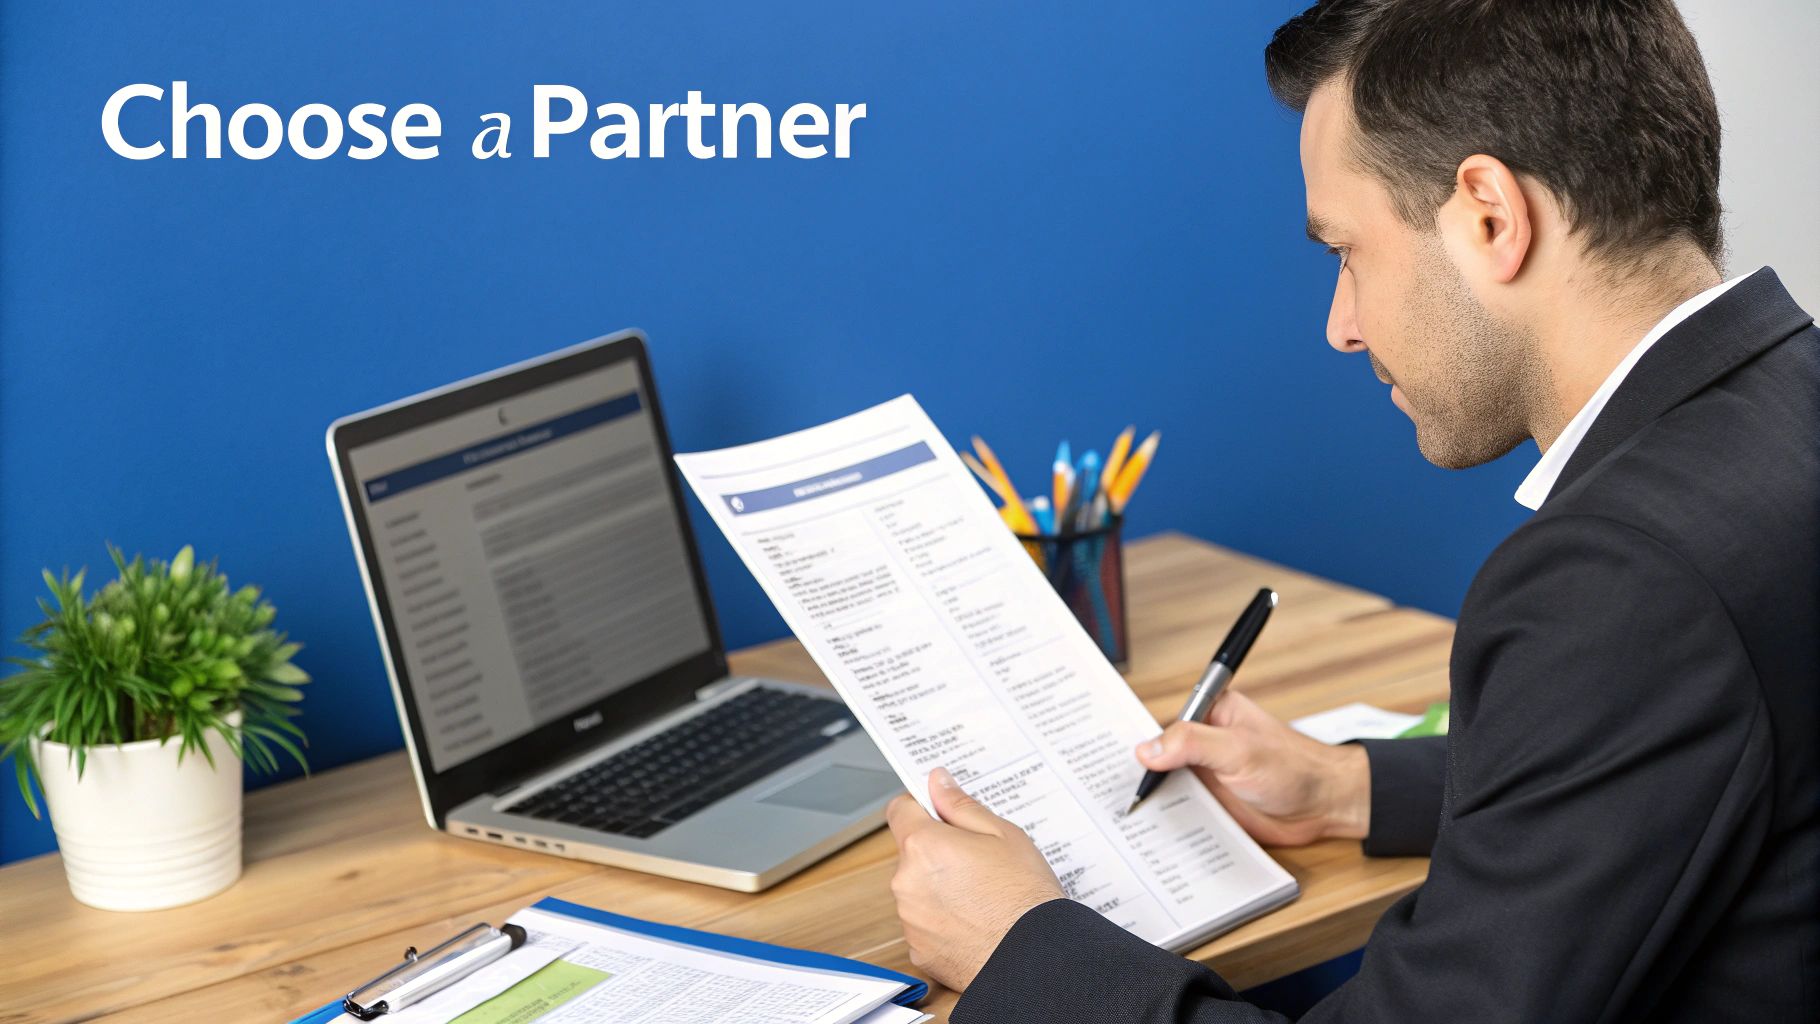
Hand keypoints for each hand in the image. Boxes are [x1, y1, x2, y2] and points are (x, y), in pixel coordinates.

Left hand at [885, 768, 1064, 991]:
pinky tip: (974, 923)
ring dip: (938, 888)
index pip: (900, 810)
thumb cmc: (1025, 896)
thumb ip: (961, 805)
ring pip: (917, 890)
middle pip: (910, 853)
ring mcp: (910, 920)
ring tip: (981, 897)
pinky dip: (942, 922)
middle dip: (936, 852)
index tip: (939, 814)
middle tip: (978, 862)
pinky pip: (924, 925)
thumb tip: (938, 782)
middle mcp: (907, 882)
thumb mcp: (1003, 835)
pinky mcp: (918, 951)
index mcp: (924, 845)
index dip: (921, 808)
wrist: (1036, 958)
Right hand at [1135, 688, 1370, 845]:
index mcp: (1210, 715)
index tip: (1109, 759)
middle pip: (1160, 758)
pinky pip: (1185, 811)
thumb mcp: (1238, 749)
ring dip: (1154, 802)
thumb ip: (1192, 744)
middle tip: (1112, 791)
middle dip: (1140, 775)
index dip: (1138, 742)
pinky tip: (1152, 833)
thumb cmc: (1295, 767)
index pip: (1162, 725)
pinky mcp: (1215, 803)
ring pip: (1169, 787)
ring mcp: (1209, 775)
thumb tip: (1148, 749)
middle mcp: (1206, 744)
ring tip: (1123, 815)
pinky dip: (1171, 822)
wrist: (1326, 806)